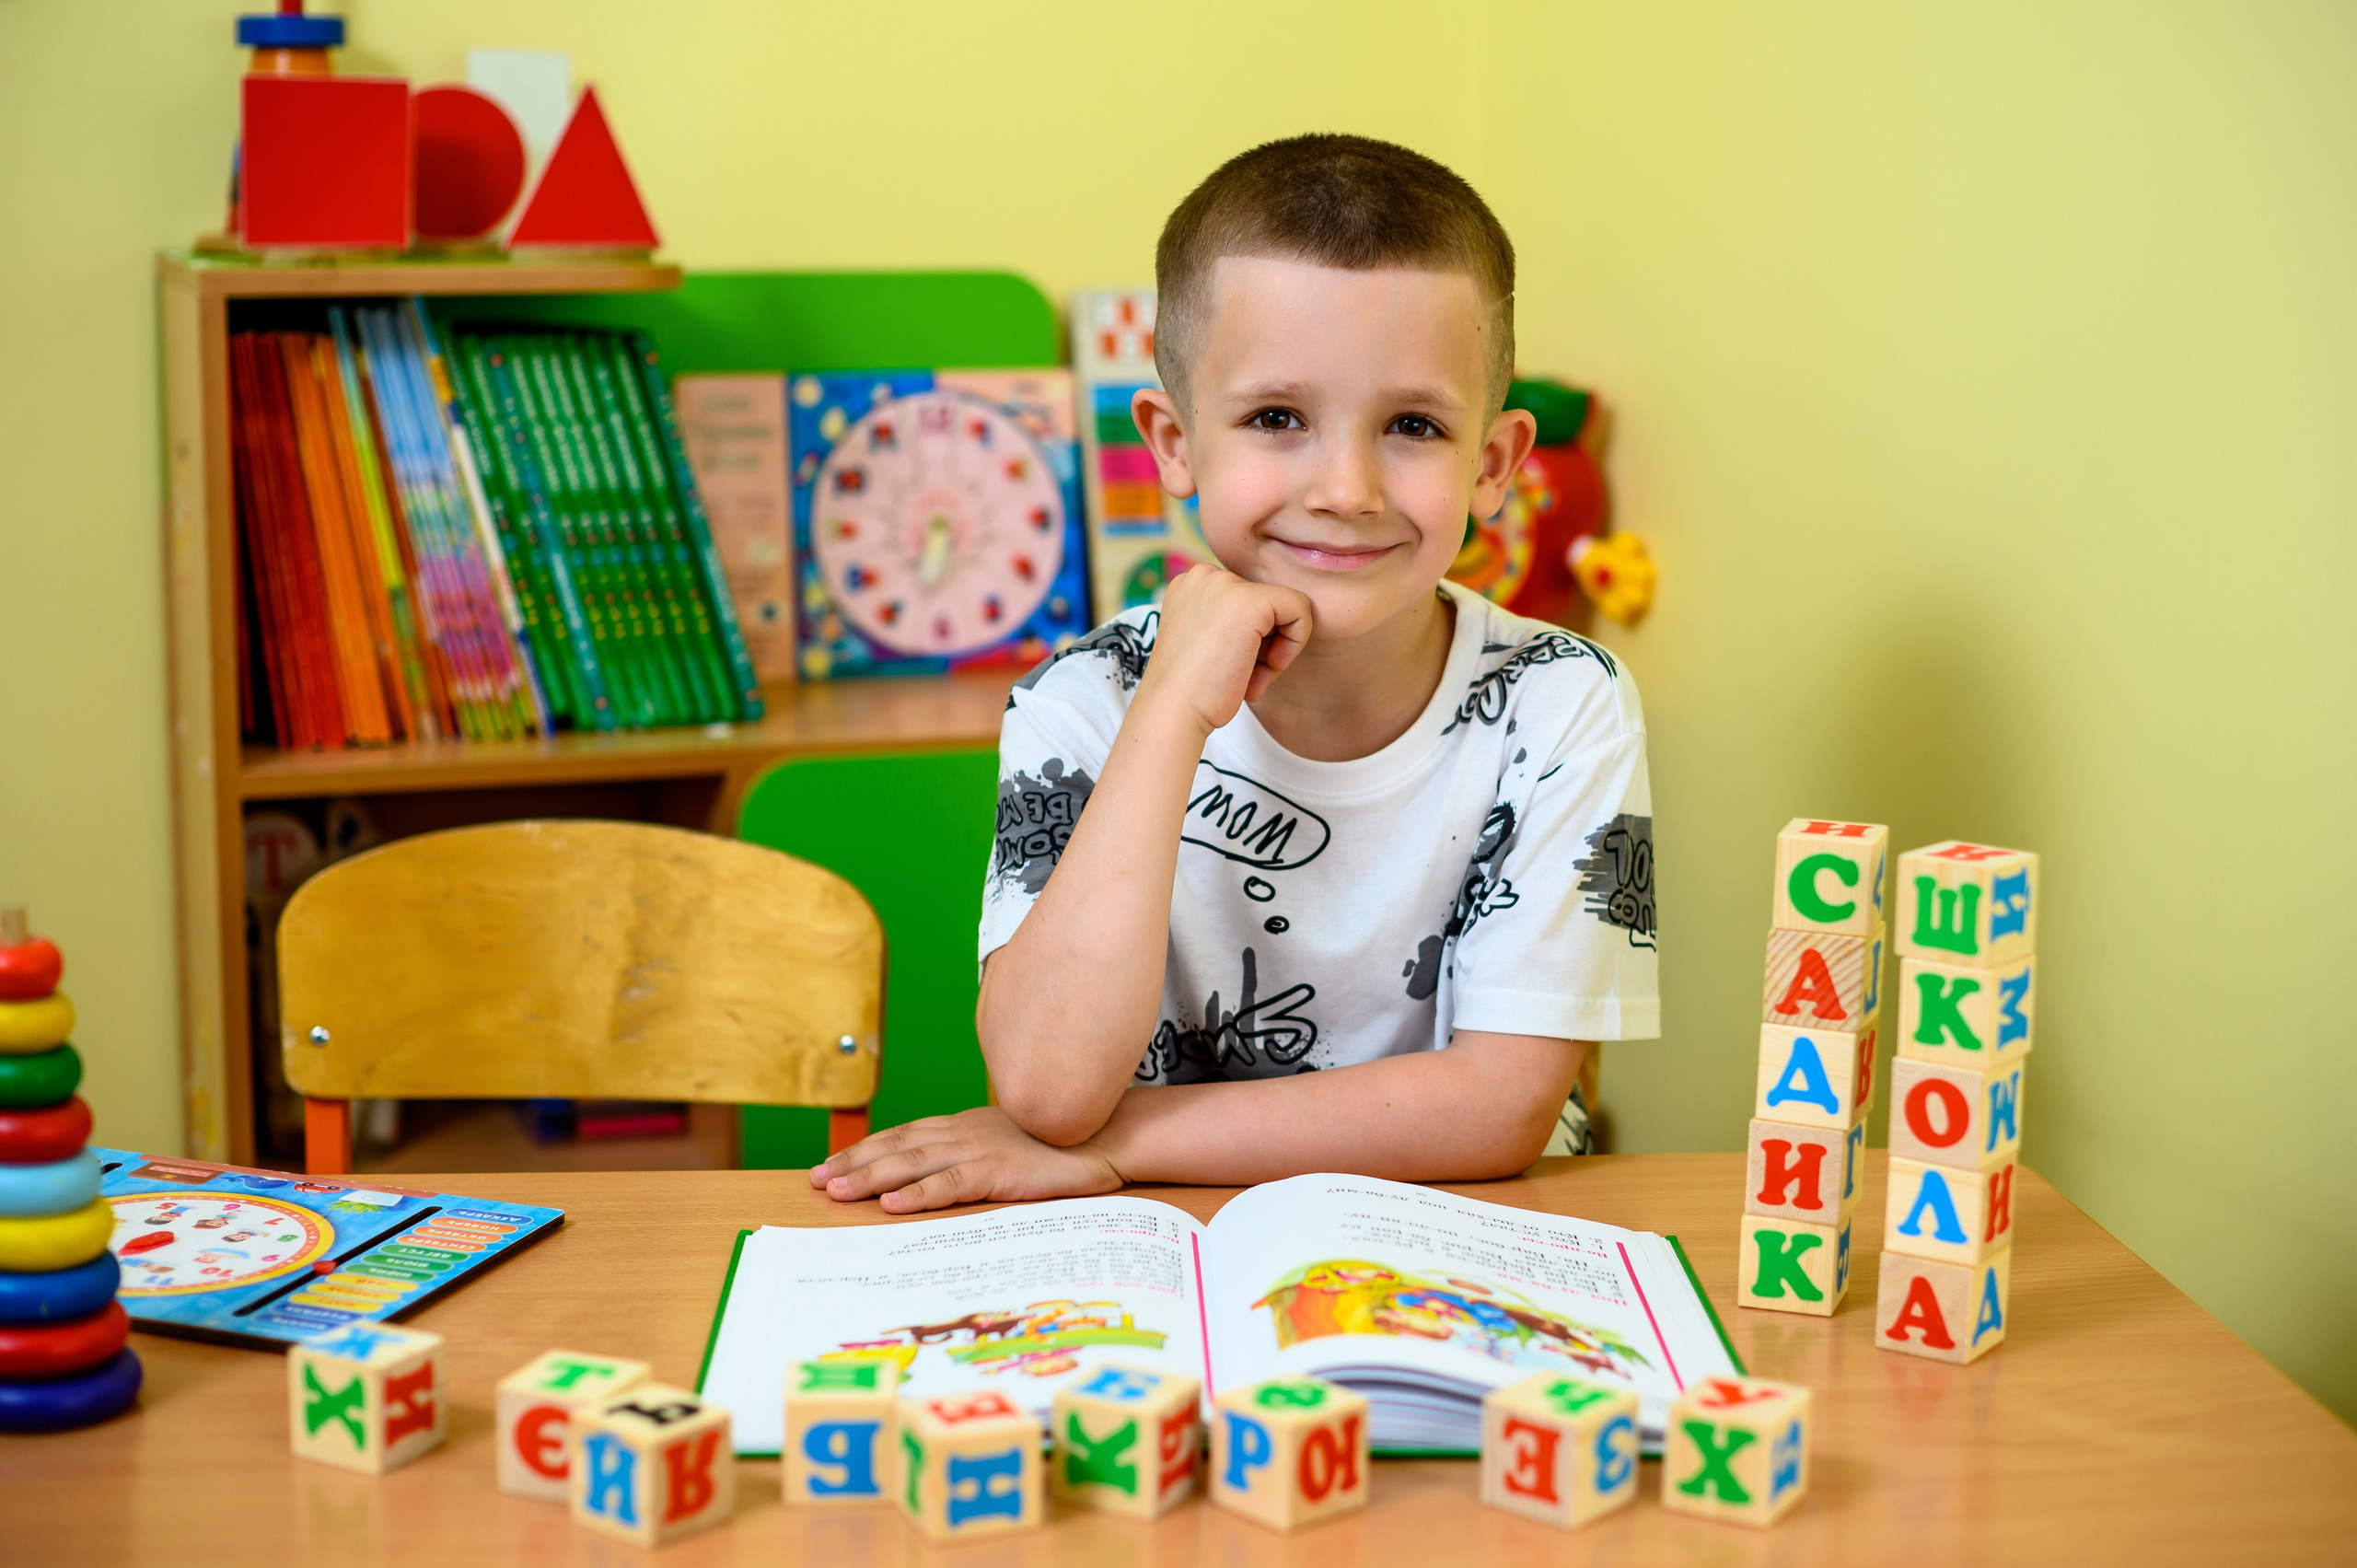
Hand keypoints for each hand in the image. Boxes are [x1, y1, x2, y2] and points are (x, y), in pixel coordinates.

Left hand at [807, 1107, 1125, 1213]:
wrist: (1108, 1136)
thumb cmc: (1061, 1148)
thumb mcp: (1009, 1147)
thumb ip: (976, 1159)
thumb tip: (944, 1180)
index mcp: (965, 1127)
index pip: (903, 1135)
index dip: (864, 1149)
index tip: (829, 1163)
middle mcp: (964, 1132)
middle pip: (896, 1146)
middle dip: (852, 1163)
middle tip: (815, 1180)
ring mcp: (980, 1149)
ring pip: (912, 1162)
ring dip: (870, 1177)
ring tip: (836, 1191)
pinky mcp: (999, 1171)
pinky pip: (950, 1183)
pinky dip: (918, 1193)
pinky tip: (891, 1203)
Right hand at [1136, 565, 1311, 733]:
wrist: (1173, 711)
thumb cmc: (1191, 691)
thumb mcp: (1207, 642)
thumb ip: (1232, 622)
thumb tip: (1273, 620)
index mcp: (1192, 583)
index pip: (1247, 600)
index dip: (1250, 639)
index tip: (1230, 667)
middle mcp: (1205, 575)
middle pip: (1266, 602)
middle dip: (1264, 645)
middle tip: (1242, 677)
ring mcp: (1226, 584)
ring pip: (1285, 606)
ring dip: (1276, 650)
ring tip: (1248, 679)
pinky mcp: (1251, 600)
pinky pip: (1300, 610)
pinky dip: (1294, 645)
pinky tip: (1267, 669)